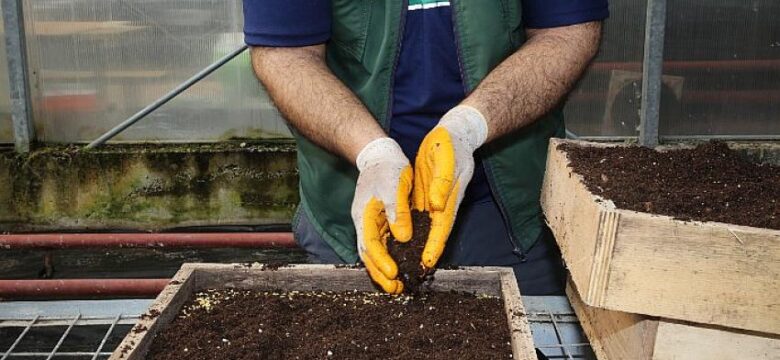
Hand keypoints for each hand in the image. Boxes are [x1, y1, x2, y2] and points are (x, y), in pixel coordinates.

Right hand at [352, 138, 412, 293]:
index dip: (382, 261)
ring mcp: (370, 224)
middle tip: (396, 289)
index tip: (394, 274)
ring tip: (396, 286)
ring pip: (373, 253)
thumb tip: (403, 237)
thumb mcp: (394, 187)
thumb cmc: (387, 168)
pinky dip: (387, 260)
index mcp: (365, 215)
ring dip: (383, 270)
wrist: (380, 155)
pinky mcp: (378, 223)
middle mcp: (364, 223)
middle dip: (381, 274)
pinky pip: (381, 246)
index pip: (371, 244)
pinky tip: (397, 268)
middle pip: (369, 255)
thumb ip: (397, 212)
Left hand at [413, 105, 487, 268]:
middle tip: (417, 272)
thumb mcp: (445, 159)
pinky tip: (406, 240)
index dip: (435, 245)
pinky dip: (415, 229)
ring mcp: (437, 199)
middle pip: (435, 232)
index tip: (428, 263)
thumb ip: (442, 183)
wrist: (454, 132)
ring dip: (420, 244)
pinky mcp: (429, 194)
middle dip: (427, 252)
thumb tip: (437, 206)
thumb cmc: (450, 143)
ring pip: (427, 226)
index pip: (442, 226)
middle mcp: (443, 202)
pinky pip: (421, 216)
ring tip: (409, 263)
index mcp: (449, 196)